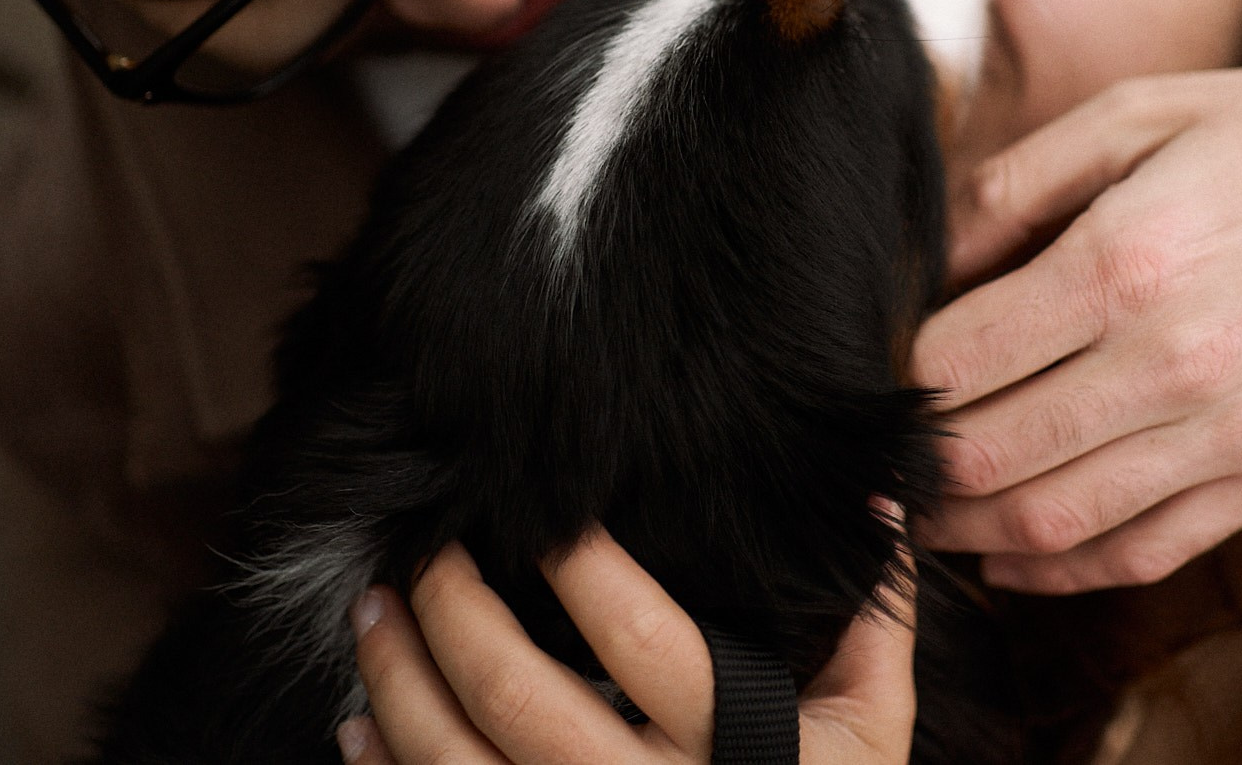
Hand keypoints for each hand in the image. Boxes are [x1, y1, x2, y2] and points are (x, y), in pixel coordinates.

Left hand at [339, 528, 916, 763]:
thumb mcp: (871, 738)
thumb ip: (874, 626)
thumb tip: (881, 501)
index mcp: (740, 756)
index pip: (648, 643)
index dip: (584, 566)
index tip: (543, 509)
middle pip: (524, 701)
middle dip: (455, 611)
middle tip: (423, 549)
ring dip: (396, 684)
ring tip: (372, 611)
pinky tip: (360, 723)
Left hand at [912, 44, 1241, 593]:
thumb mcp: (1139, 112)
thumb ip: (1017, 186)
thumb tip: (928, 261)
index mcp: (1127, 260)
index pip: (959, 361)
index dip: (898, 379)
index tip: (873, 376)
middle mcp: (1178, 361)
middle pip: (992, 455)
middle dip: (914, 470)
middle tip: (872, 462)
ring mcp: (1237, 430)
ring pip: (1059, 520)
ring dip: (969, 532)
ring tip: (920, 516)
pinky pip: (1151, 549)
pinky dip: (1067, 569)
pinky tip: (1012, 555)